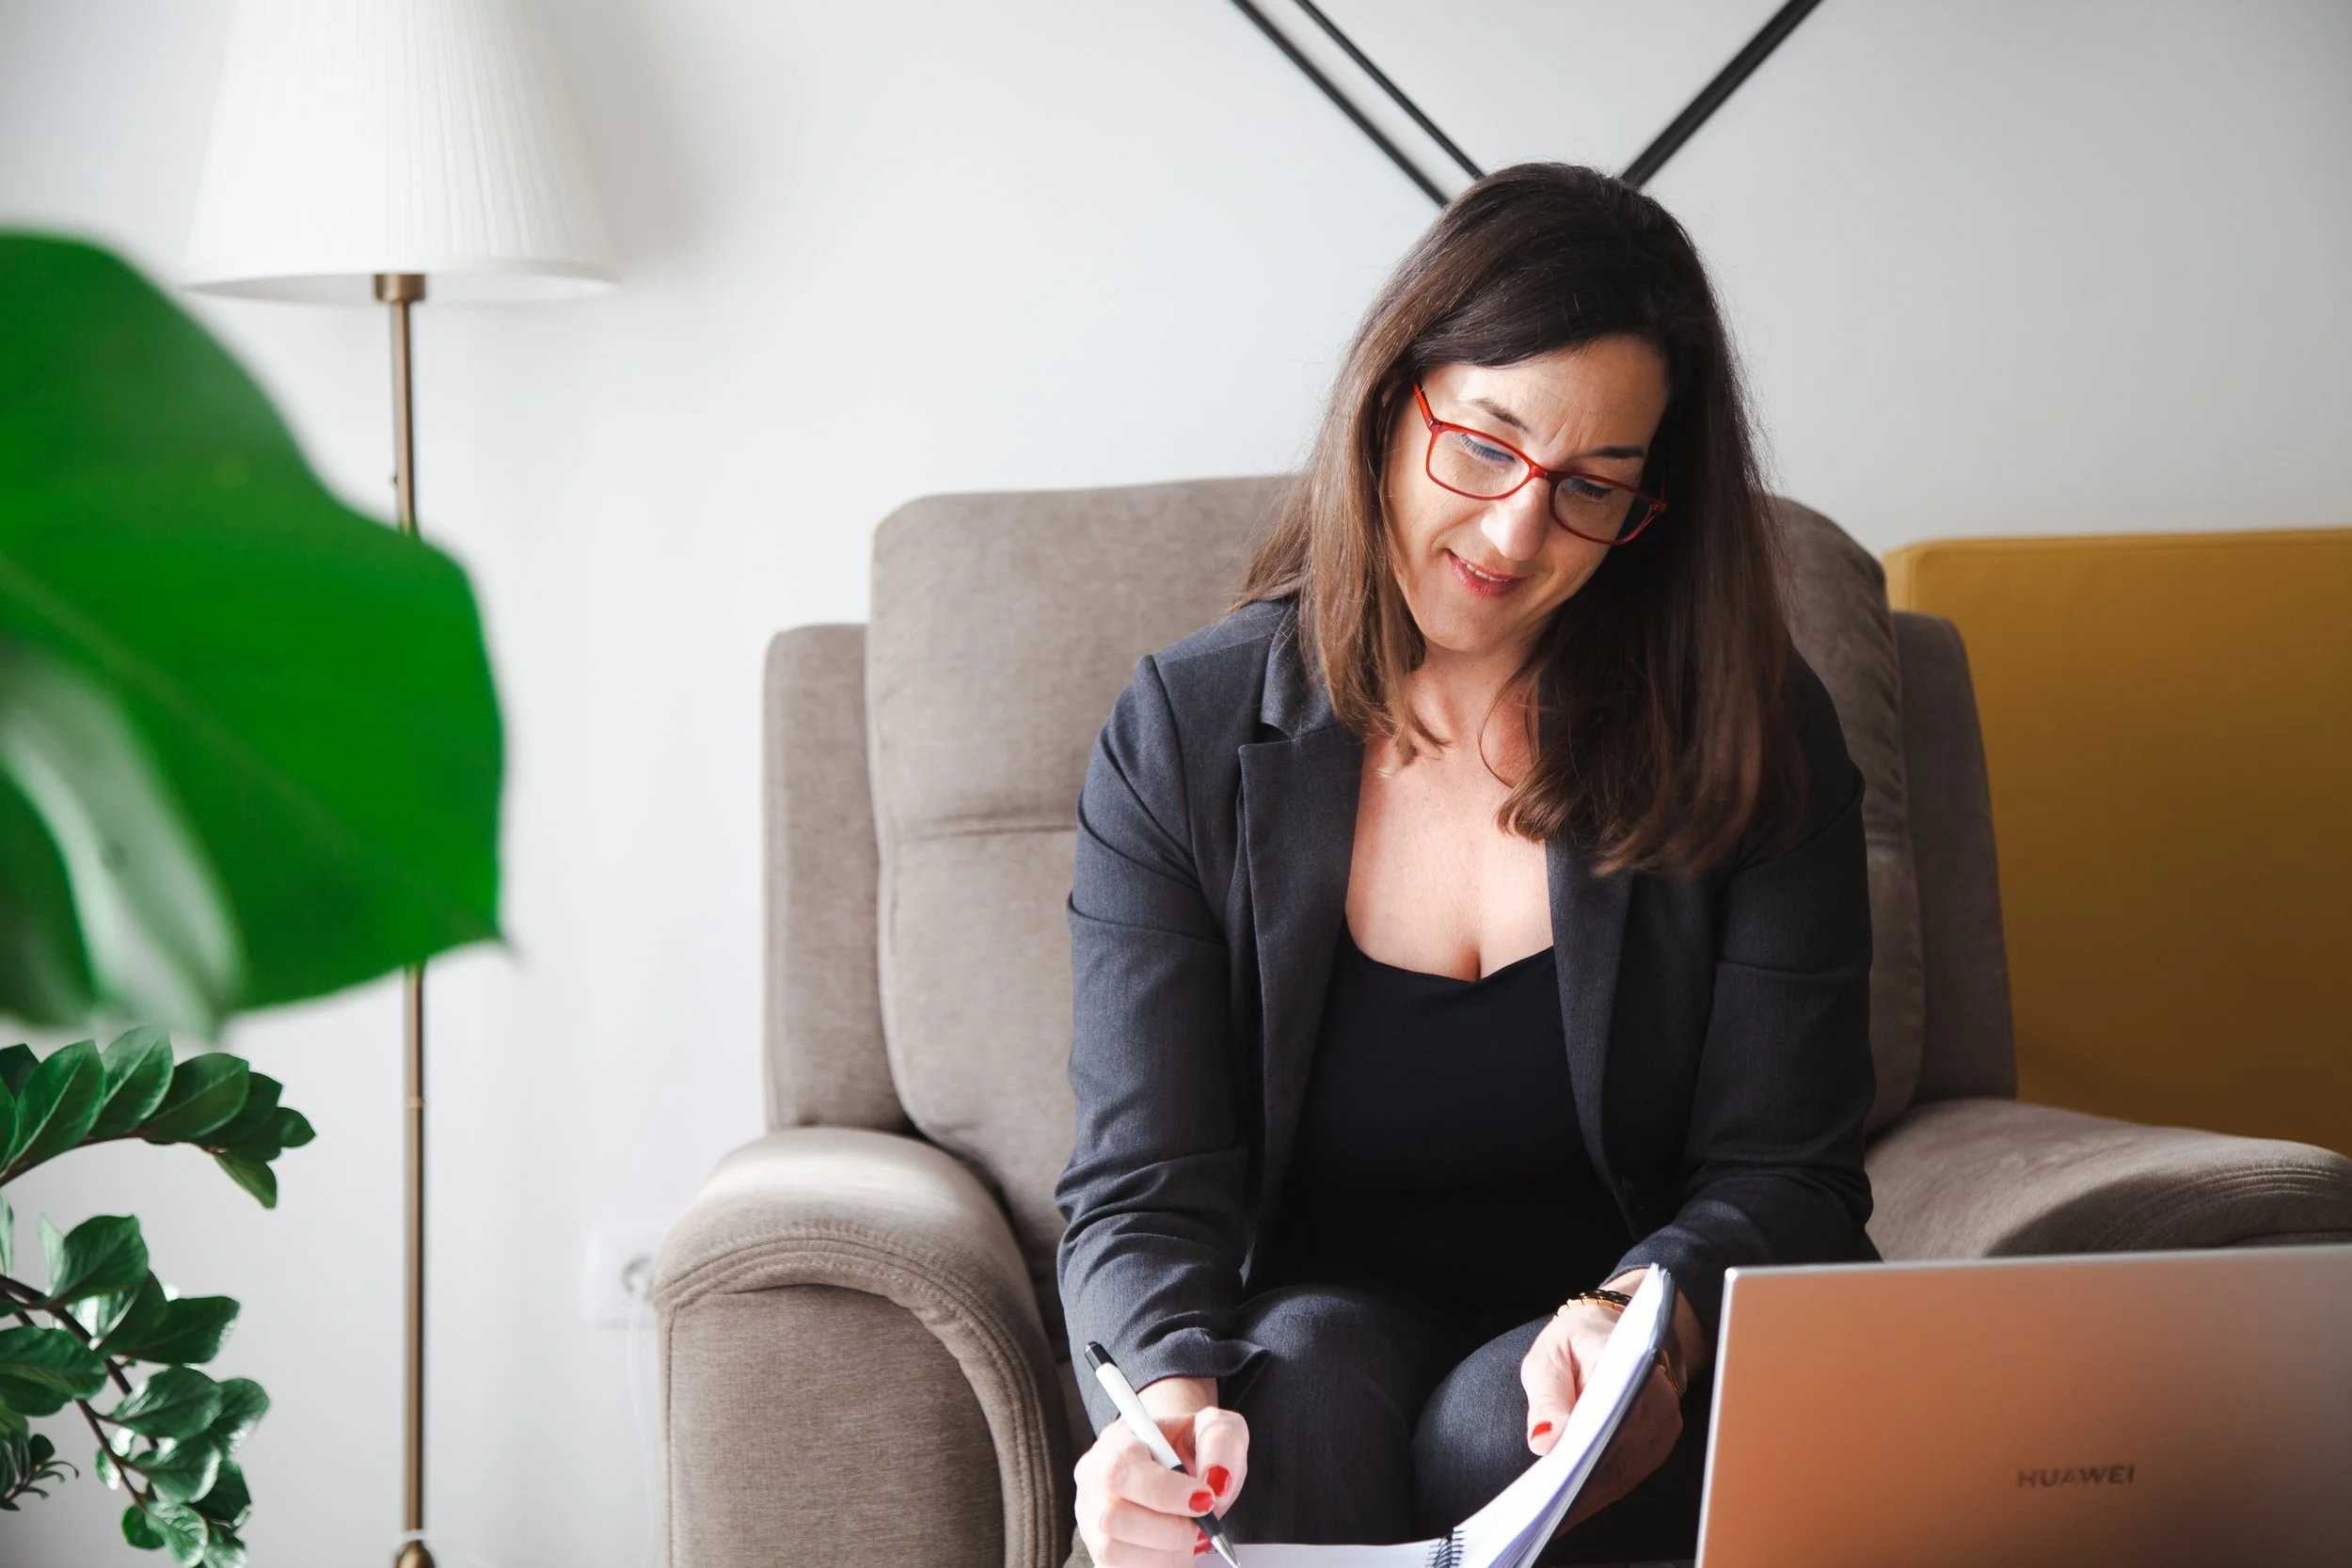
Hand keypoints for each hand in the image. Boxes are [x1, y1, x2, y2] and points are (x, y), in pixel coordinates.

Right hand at [1072, 1374, 1248, 1566]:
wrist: (1178, 1461)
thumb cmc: (1190, 1443)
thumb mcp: (1213, 1426)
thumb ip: (1220, 1443)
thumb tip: (1217, 1484)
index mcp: (1117, 1442)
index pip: (1123, 1469)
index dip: (1165, 1492)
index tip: (1205, 1500)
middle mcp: (1094, 1479)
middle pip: (1113, 1517)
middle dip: (1170, 1531)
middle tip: (1201, 1526)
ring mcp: (1091, 1518)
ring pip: (1113, 1551)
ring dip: (1165, 1554)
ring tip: (1190, 1539)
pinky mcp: (1100, 1550)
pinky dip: (1158, 1566)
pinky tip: (1175, 1551)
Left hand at [1518, 1300, 1681, 1529]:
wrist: (1612, 1329)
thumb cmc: (1576, 1340)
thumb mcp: (1548, 1356)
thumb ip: (1547, 1397)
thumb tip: (1544, 1444)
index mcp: (1631, 1368)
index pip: (1607, 1422)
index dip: (1579, 1460)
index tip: (1551, 1489)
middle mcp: (1659, 1400)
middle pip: (1616, 1455)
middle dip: (1578, 1488)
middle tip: (1541, 1514)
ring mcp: (1664, 1425)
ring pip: (1624, 1472)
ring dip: (1587, 1496)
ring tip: (1550, 1518)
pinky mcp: (1659, 1442)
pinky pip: (1629, 1474)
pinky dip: (1598, 1491)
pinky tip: (1571, 1507)